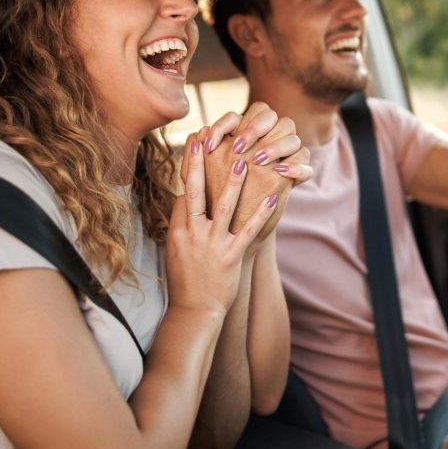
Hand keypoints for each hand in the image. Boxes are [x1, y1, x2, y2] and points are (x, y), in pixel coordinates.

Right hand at [167, 133, 277, 319]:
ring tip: (243, 159)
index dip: (190, 169)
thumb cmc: (186, 280)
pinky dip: (261, 215)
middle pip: (196, 192)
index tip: (195, 144)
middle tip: (205, 137)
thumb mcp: (175, 249)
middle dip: (200, 163)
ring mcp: (212, 245)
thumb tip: (184, 199)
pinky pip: (247, 231)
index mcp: (178, 231)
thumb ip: (181, 224)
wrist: (195, 311)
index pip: (184, 193)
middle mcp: (193, 234)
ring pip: (224, 207)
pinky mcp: (230, 257)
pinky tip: (272, 198)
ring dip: (234, 182)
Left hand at [201, 103, 311, 240]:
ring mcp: (281, 156)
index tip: (210, 145)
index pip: (238, 113)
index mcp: (241, 134)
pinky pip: (304, 160)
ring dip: (275, 145)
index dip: (226, 124)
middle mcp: (263, 140)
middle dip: (254, 129)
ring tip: (258, 161)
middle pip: (271, 116)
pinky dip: (297, 165)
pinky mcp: (292, 175)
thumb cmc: (212, 199)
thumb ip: (193, 154)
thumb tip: (199, 133)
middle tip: (239, 148)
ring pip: (291, 135)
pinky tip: (282, 172)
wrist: (232, 227)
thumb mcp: (198, 178)